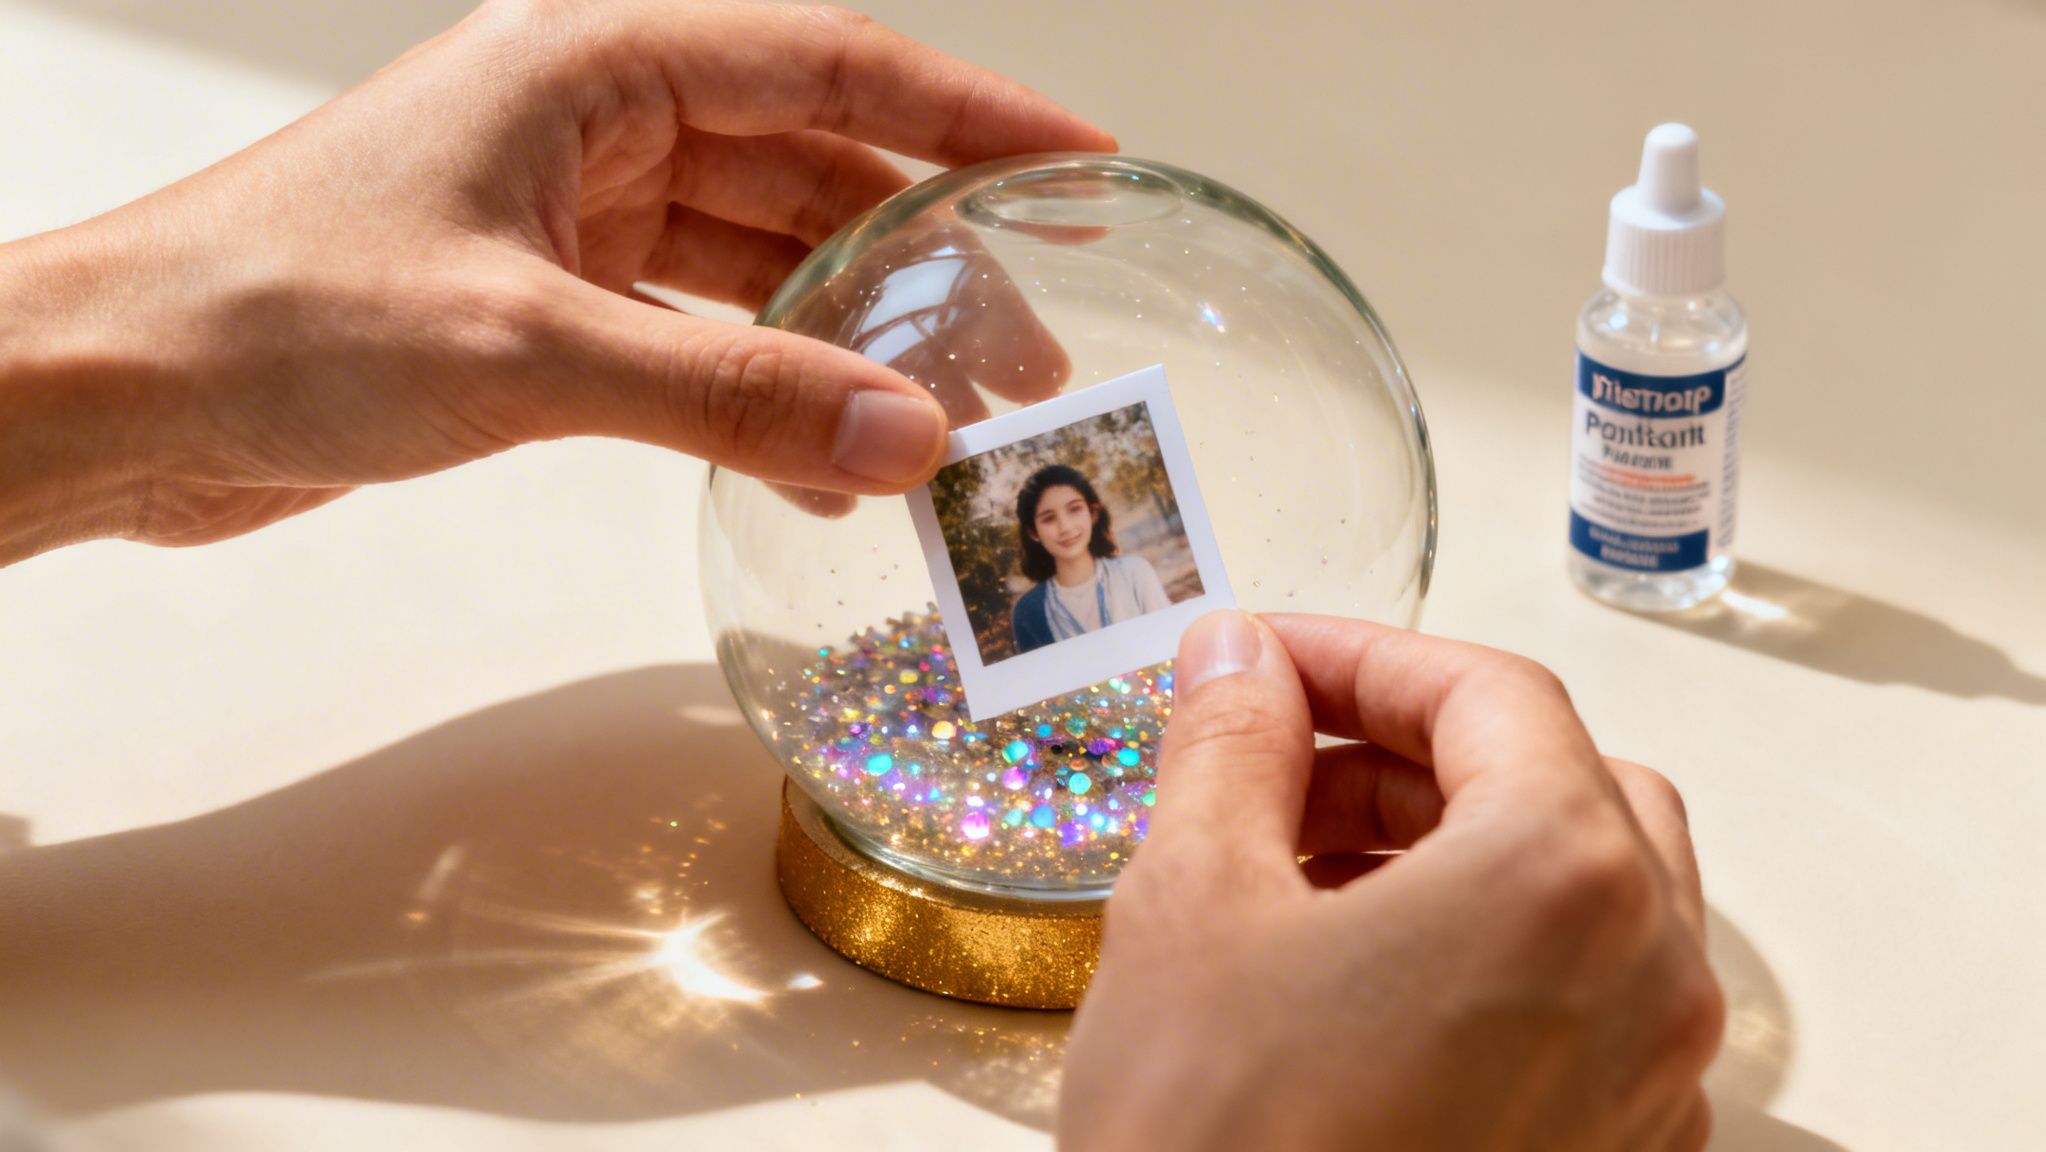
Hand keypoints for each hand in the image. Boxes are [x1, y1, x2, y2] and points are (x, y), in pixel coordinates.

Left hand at [0, 0, 1112, 562]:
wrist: (126, 392)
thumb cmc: (278, 312)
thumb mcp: (529, 350)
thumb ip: (731, 396)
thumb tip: (908, 438)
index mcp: (598, 63)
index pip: (831, 64)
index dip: (969, 118)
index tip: (1080, 166)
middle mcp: (598, 124)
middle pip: (813, 175)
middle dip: (923, 267)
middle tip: (1026, 358)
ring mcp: (574, 218)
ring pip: (763, 266)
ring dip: (852, 345)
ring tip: (948, 427)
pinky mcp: (548, 307)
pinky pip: (699, 341)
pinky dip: (764, 401)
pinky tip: (818, 470)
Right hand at [1062, 612, 1723, 1150]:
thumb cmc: (1220, 1149)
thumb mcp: (1191, 902)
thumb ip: (1229, 742)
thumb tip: (1237, 659)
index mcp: (1564, 880)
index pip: (1486, 693)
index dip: (1358, 656)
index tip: (1261, 660)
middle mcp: (1650, 978)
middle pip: (1555, 782)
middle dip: (1405, 752)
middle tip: (1274, 755)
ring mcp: (1650, 1086)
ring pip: (1576, 893)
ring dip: (1443, 847)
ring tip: (1293, 868)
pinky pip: (1576, 1003)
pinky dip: (1481, 950)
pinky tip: (1354, 979)